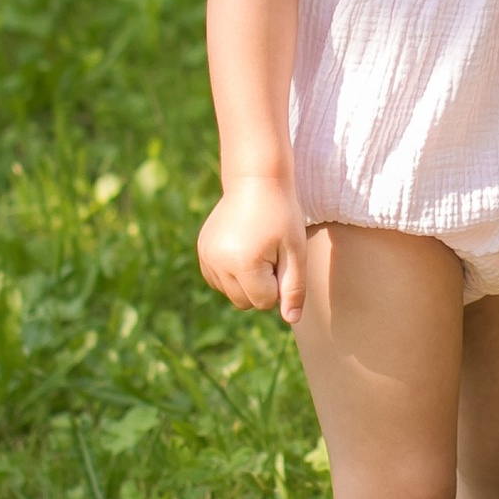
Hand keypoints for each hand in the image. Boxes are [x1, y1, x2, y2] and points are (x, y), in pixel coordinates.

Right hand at [198, 176, 310, 323]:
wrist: (256, 179)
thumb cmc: (282, 214)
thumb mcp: (296, 251)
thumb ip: (294, 288)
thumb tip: (290, 319)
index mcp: (244, 265)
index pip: (265, 302)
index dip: (279, 283)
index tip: (281, 256)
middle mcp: (219, 264)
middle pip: (245, 302)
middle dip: (262, 285)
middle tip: (270, 252)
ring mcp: (207, 257)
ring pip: (231, 294)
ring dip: (246, 281)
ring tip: (256, 249)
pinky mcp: (202, 250)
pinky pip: (218, 280)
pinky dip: (232, 273)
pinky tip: (242, 249)